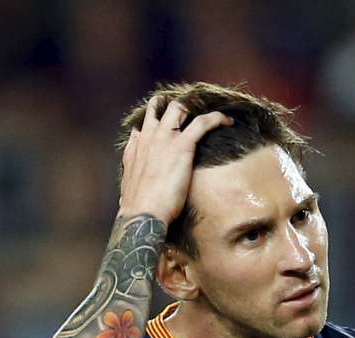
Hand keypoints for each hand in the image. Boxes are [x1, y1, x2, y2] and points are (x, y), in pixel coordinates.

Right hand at [119, 96, 232, 223]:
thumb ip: (131, 179)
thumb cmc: (136, 208)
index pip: (144, 126)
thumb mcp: (128, 188)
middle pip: (160, 108)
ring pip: (179, 107)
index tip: (165, 124)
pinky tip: (227, 120)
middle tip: (191, 112)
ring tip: (208, 112)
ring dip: (194, 107)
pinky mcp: (182, 145)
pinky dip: (217, 118)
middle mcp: (149, 137)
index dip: (155, 121)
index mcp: (136, 148)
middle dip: (175, 105)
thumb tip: (127, 188)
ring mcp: (165, 138)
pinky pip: (202, 122)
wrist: (143, 214)